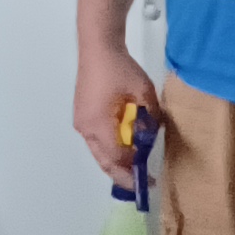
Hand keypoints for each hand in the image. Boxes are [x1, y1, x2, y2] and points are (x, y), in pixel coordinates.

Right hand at [72, 44, 162, 191]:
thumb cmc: (120, 68)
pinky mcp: (82, 117)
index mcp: (99, 123)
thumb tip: (152, 135)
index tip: (149, 177)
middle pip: (104, 161)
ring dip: (116, 164)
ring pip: (99, 153)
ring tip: (133, 172)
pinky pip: (96, 142)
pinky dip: (110, 150)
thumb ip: (149, 118)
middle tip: (140, 186)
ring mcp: (81, 123)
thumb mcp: (144, 93)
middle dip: (122, 176)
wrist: (98, 48)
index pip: (118, 157)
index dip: (134, 168)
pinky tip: (124, 150)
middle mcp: (86, 128)